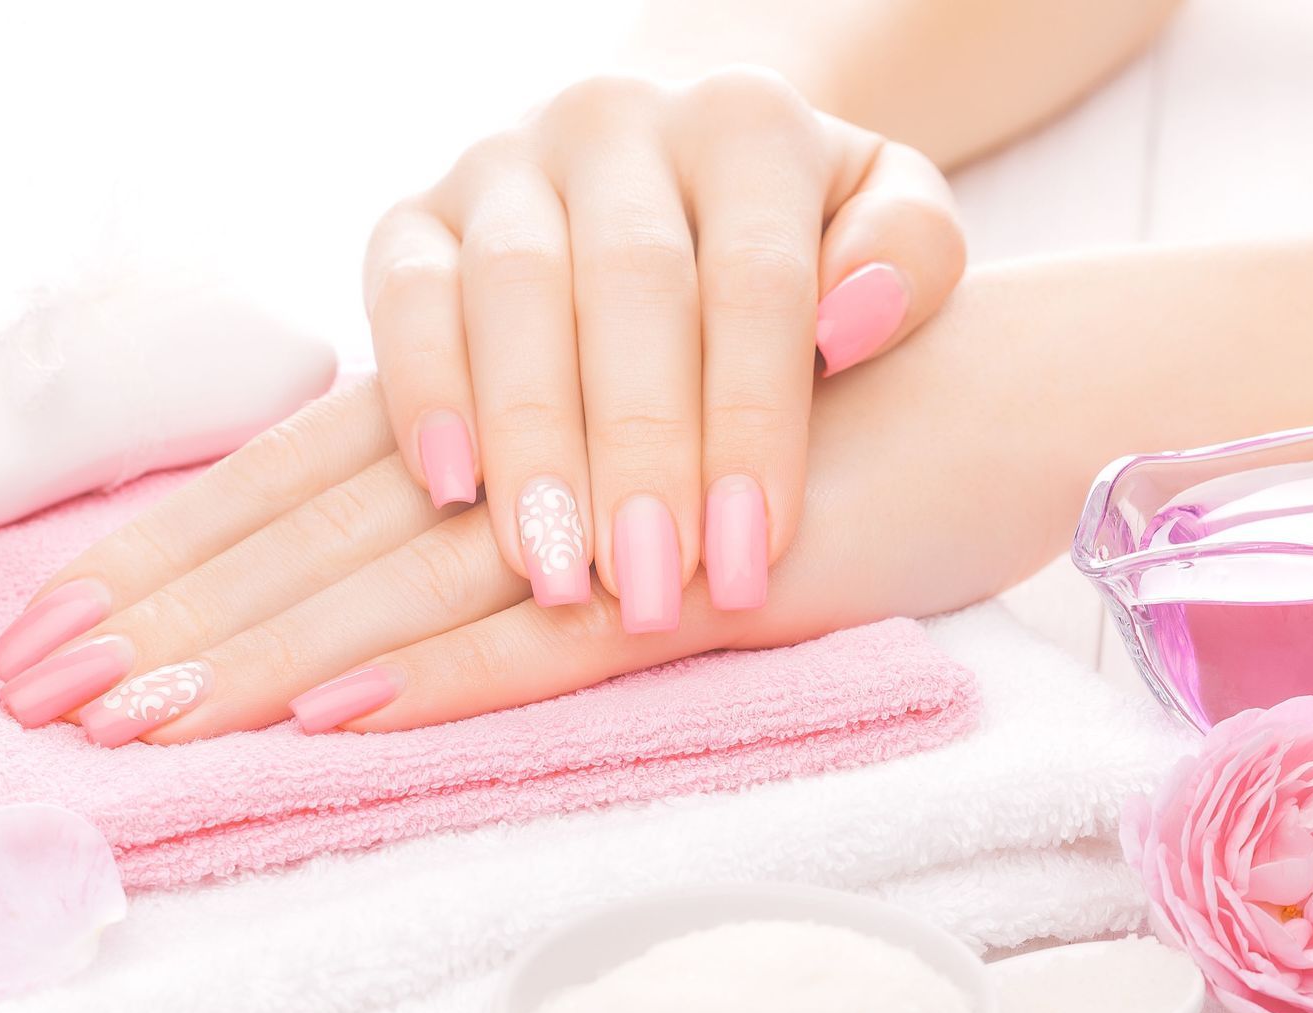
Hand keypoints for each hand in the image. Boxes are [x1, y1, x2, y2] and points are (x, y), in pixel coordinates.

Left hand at [0, 291, 1044, 745]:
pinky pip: (574, 626)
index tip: (57, 633)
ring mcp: (635, 501)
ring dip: (275, 648)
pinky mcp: (732, 565)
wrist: (1010, 394)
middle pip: (327, 521)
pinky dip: (455, 671)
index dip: (175, 551)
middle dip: (176, 614)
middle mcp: (550, 426)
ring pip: (420, 572)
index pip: (305, 472)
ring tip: (147, 727)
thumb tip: (357, 618)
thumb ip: (516, 497)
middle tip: (44, 700)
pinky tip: (342, 714)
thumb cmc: (824, 423)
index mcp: (511, 392)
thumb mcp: (641, 448)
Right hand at [364, 68, 963, 628]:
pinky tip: (452, 490)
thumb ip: (911, 257)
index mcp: (745, 124)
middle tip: (650, 588)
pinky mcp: (414, 216)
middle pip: (630, 285)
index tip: (751, 555)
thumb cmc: (801, 243)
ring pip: (511, 290)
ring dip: (533, 440)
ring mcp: (504, 164)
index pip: (755, 278)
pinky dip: (421, 391)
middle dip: (641, 450)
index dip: (752, 422)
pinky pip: (401, 294)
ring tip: (555, 571)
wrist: (674, 174)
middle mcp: (616, 124)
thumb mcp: (890, 227)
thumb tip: (856, 319)